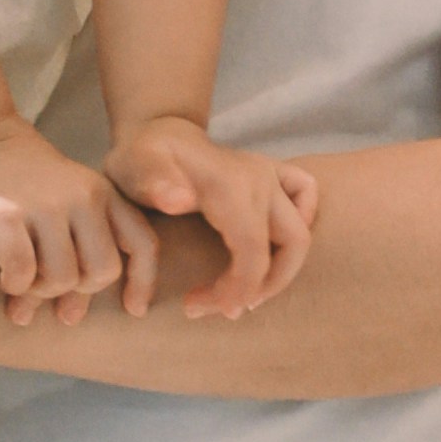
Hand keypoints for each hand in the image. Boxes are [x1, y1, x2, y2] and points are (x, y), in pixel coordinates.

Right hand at [0, 116, 136, 310]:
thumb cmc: (23, 182)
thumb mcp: (69, 199)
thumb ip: (82, 245)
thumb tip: (71, 314)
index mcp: (103, 194)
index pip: (142, 243)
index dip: (141, 282)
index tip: (132, 309)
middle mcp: (82, 197)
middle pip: (102, 272)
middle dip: (76, 290)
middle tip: (48, 287)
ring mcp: (45, 205)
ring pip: (62, 278)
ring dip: (38, 291)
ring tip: (20, 283)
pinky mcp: (6, 215)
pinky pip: (22, 272)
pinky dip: (13, 285)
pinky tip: (2, 279)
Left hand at [107, 114, 319, 319]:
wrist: (157, 131)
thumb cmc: (142, 157)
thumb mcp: (134, 166)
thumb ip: (154, 182)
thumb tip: (180, 201)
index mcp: (230, 184)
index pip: (254, 247)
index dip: (242, 287)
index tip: (212, 309)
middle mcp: (260, 178)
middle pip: (291, 244)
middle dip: (263, 286)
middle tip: (225, 308)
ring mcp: (270, 175)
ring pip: (300, 232)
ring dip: (278, 271)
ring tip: (240, 295)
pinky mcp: (274, 176)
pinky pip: (306, 199)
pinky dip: (300, 226)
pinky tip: (269, 248)